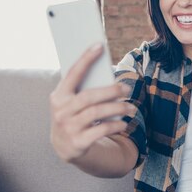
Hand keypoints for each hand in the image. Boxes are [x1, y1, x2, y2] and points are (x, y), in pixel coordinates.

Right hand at [49, 43, 132, 162]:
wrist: (64, 146)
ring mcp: (68, 128)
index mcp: (59, 96)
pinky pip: (100, 130)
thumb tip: (109, 77)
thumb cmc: (74, 116)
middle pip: (89, 96)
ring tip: (131, 108)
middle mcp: (61, 111)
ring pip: (97, 113)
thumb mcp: (72, 103)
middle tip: (128, 89)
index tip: (100, 45)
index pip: (73, 73)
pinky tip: (124, 123)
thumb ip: (84, 90)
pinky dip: (114, 125)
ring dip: (117, 108)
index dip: (86, 58)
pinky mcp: (77, 143)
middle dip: (111, 91)